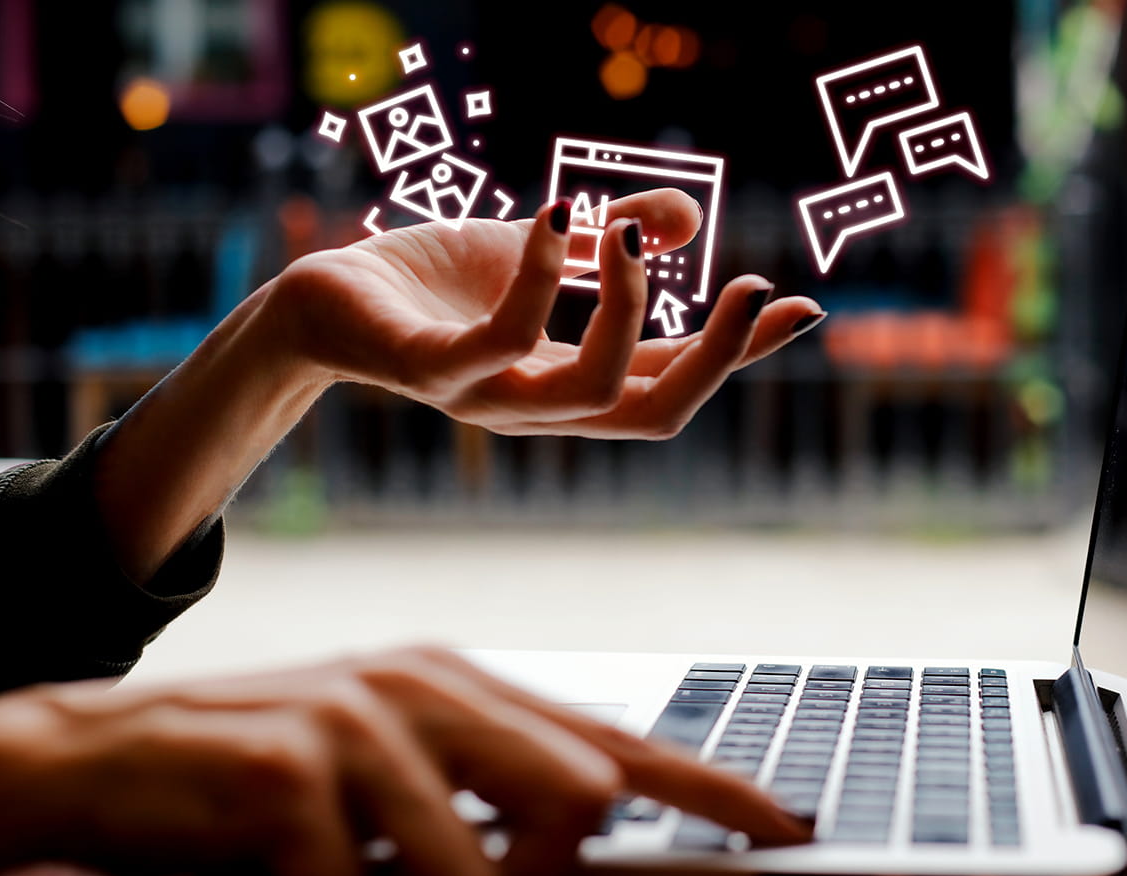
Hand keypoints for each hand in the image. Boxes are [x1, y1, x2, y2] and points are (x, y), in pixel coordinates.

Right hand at [0, 646, 810, 875]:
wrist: (98, 757)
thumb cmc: (258, 775)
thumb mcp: (382, 765)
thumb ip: (479, 787)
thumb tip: (576, 830)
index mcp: (457, 684)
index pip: (611, 743)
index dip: (707, 787)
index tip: (787, 823)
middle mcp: (423, 686)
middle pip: (573, 802)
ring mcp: (358, 721)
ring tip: (330, 869)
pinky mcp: (289, 772)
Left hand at [269, 190, 823, 438]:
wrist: (325, 299)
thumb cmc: (435, 282)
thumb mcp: (539, 250)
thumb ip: (611, 244)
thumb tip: (685, 225)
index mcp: (568, 384)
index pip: (672, 384)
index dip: (739, 353)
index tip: (801, 307)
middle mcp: (537, 406)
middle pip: (654, 412)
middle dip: (717, 356)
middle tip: (749, 284)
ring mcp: (484, 397)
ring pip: (593, 391)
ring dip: (632, 309)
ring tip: (631, 235)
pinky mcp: (429, 371)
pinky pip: (503, 340)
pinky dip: (542, 274)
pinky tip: (556, 212)